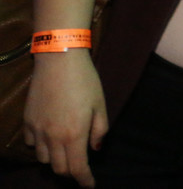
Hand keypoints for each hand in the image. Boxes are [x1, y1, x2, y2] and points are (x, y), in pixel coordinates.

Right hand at [23, 51, 107, 187]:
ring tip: (66, 151)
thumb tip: (95, 148)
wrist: (59, 60)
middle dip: (71, 172)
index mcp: (74, 134)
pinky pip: (33, 144)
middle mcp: (53, 137)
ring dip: (56, 160)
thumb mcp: (100, 104)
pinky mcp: (28, 121)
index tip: (89, 185)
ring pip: (44, 159)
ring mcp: (38, 130)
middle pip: (59, 168)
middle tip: (81, 167)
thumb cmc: (85, 81)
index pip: (78, 168)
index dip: (84, 180)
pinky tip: (50, 137)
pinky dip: (42, 147)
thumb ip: (99, 130)